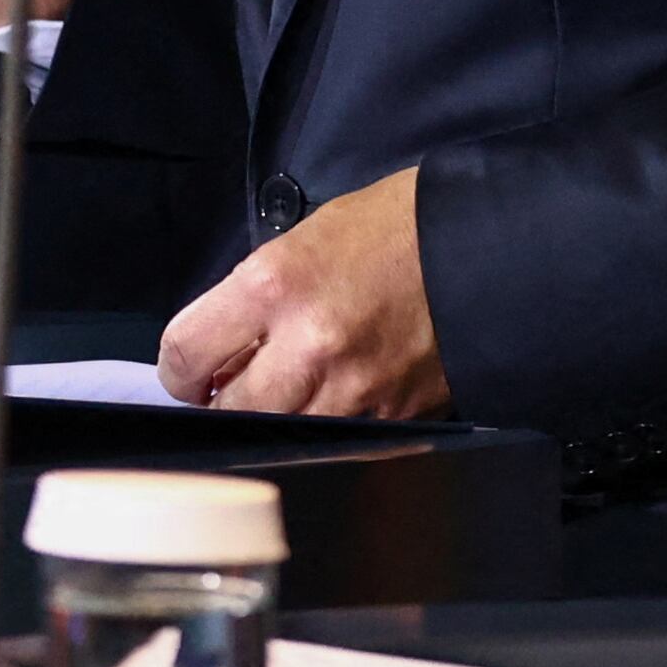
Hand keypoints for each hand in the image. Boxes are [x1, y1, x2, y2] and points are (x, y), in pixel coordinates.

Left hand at [155, 168, 443, 416]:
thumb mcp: (304, 240)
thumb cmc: (393, 227)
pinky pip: (336, 439)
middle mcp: (306, 345)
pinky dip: (324, 426)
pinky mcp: (391, 417)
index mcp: (274, 286)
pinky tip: (333, 397)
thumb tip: (223, 351)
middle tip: (229, 389)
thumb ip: (255, 296)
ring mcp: (352, 389)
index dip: (179, 369)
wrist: (487, 244)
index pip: (186, 353)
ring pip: (279, 436)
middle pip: (227, 411)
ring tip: (285, 393)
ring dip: (272, 421)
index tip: (190, 370)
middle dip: (220, 404)